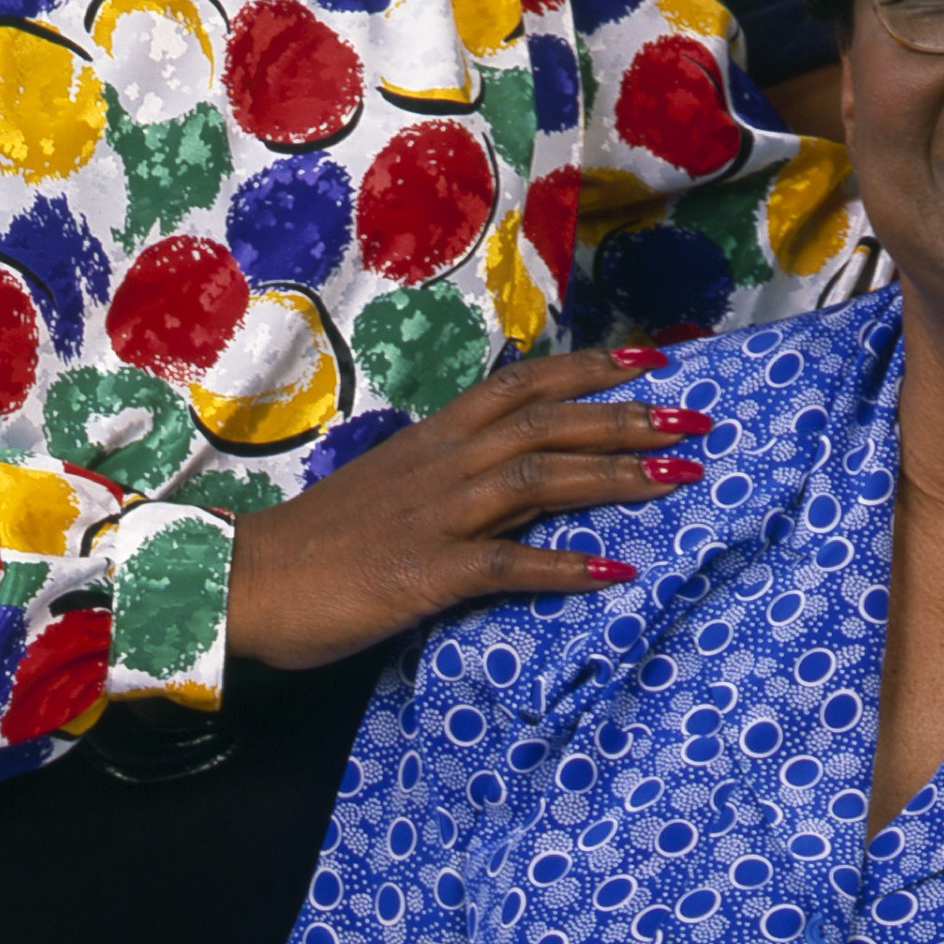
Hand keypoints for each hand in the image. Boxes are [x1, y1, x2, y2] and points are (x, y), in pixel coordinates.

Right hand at [225, 348, 707, 670]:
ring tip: (679, 477)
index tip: (655, 360)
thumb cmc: (324, 543)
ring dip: (615, 477)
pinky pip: (507, 566)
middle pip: (547, 424)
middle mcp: (443, 466)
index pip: (522, 387)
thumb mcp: (397, 490)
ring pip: (538, 480)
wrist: (246, 583)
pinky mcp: (425, 573)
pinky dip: (565, 566)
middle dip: (626, 418)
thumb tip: (523, 470)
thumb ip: (458, 476)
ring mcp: (435, 516)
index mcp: (435, 440)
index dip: (590, 369)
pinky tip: (615, 570)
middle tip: (697, 419)